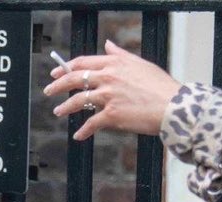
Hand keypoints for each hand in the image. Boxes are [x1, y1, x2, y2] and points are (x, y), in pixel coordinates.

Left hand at [43, 40, 180, 140]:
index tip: (57, 72)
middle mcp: (109, 77)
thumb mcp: (139, 64)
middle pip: (75, 79)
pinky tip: (78, 135)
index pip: (84, 62)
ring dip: (66, 107)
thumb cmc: (159, 86)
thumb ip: (119, 55)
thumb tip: (108, 45)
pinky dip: (83, 131)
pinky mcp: (112, 114)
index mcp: (115, 63)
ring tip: (59, 112)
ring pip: (79, 101)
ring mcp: (109, 96)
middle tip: (49, 91)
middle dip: (58, 85)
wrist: (172, 105)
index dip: (67, 67)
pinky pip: (91, 123)